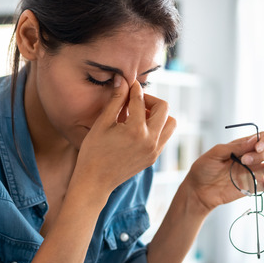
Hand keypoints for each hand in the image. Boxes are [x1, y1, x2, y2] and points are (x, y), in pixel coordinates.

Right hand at [73, 75, 176, 195]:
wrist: (95, 182)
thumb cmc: (93, 152)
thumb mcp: (102, 123)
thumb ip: (116, 100)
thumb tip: (123, 80)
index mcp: (136, 130)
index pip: (140, 100)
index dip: (133, 88)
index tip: (128, 84)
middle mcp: (150, 140)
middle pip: (164, 108)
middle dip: (150, 100)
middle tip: (135, 101)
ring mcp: (154, 151)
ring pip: (170, 123)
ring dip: (158, 115)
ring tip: (139, 116)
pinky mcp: (154, 157)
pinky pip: (164, 136)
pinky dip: (157, 127)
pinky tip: (138, 128)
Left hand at [184, 131, 263, 212]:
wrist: (199, 190)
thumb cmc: (204, 169)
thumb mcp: (215, 154)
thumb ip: (234, 147)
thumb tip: (253, 140)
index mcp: (243, 146)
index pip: (263, 138)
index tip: (256, 147)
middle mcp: (252, 157)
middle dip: (263, 153)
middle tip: (245, 161)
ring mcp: (255, 172)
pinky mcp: (255, 187)